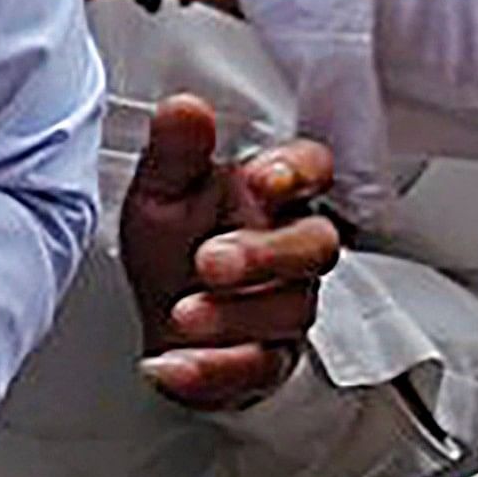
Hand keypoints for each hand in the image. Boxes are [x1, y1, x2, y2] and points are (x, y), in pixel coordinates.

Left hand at [120, 96, 341, 411]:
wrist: (163, 323)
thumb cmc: (174, 246)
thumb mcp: (161, 192)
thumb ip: (175, 153)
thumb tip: (185, 107)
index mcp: (269, 196)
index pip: (312, 170)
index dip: (298, 172)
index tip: (265, 179)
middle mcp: (290, 250)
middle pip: (316, 246)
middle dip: (265, 254)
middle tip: (210, 261)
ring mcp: (286, 306)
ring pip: (288, 311)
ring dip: (232, 316)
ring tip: (182, 313)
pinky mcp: (268, 361)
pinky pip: (255, 369)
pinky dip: (209, 369)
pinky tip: (169, 365)